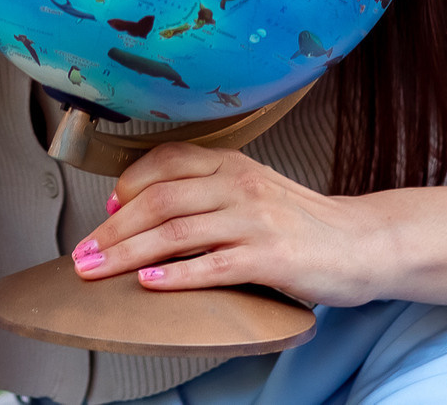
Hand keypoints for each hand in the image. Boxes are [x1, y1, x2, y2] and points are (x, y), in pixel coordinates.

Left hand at [67, 143, 393, 308]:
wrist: (363, 243)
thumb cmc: (302, 222)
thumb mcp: (252, 190)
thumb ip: (205, 192)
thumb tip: (139, 207)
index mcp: (231, 163)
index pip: (164, 162)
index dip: (127, 185)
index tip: (104, 211)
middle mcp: (239, 184)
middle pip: (159, 200)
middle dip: (112, 229)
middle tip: (83, 255)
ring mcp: (255, 219)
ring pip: (176, 232)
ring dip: (128, 253)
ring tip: (100, 271)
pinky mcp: (270, 257)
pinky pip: (213, 265)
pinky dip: (177, 275)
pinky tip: (151, 283)